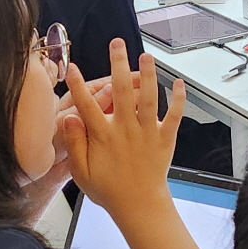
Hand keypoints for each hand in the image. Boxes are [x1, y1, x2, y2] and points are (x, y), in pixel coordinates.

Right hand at [61, 39, 182, 220]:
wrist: (139, 204)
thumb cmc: (108, 189)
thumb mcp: (81, 171)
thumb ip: (74, 143)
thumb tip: (68, 118)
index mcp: (103, 136)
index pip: (87, 105)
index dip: (78, 85)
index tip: (73, 68)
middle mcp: (125, 129)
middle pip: (120, 90)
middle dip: (118, 64)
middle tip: (117, 44)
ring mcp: (147, 132)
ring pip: (148, 98)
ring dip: (148, 75)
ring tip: (146, 55)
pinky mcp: (164, 138)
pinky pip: (174, 115)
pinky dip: (178, 99)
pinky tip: (179, 83)